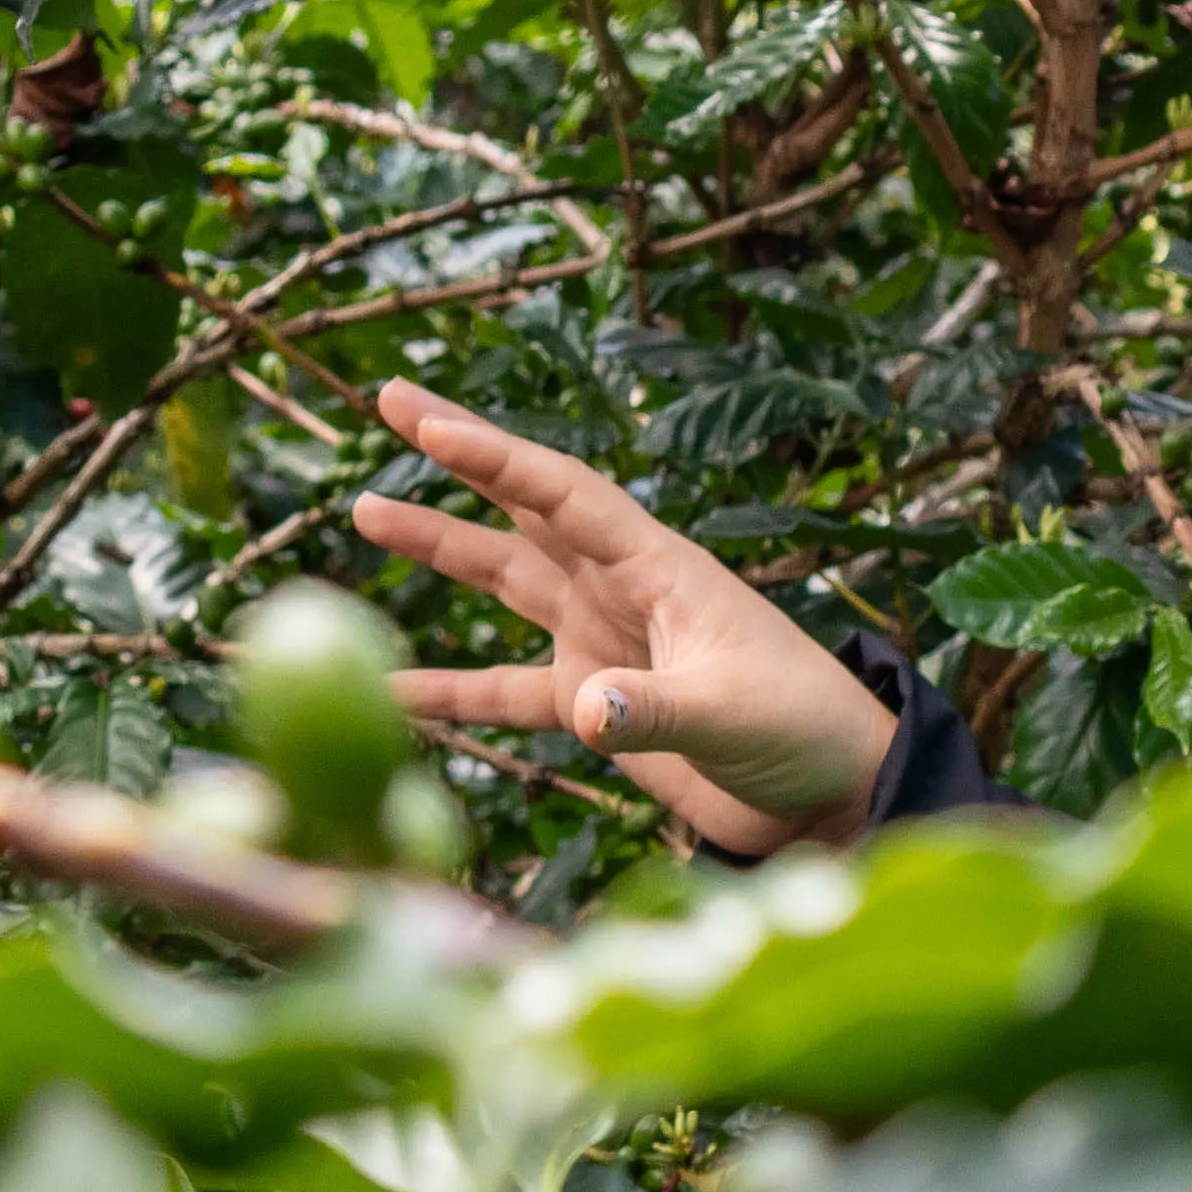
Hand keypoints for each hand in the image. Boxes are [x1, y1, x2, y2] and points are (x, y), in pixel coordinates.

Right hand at [349, 379, 898, 856]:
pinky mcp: (593, 708)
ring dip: (440, 548)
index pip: (565, 495)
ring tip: (365, 510)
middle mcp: (622, 589)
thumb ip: (656, 710)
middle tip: (391, 399)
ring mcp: (603, 643)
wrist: (827, 793)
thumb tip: (583, 707)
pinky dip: (445, 691)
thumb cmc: (801, 728)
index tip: (429, 421)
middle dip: (460, 456)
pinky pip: (500, 691)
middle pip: (524, 509)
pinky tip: (385, 688)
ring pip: (504, 581)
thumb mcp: (732, 713)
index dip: (496, 458)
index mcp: (661, 567)